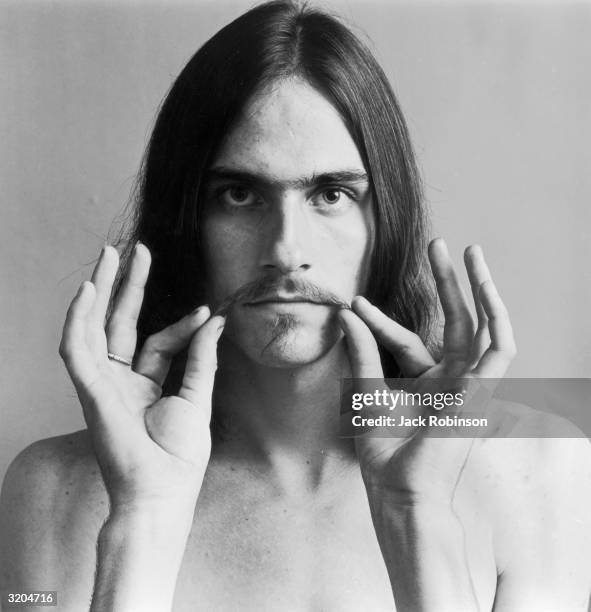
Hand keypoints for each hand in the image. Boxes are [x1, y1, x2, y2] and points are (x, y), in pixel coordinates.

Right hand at [59, 244, 223, 510]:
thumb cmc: (180, 457)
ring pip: (95, 327)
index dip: (182, 325)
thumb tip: (215, 319)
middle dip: (127, 287)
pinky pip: (77, 349)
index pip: (159, 343)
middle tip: (136, 251)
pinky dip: (79, 319)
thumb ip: (202, 357)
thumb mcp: (198, 397)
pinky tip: (89, 289)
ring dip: (101, 291)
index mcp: (145, 386)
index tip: (207, 312)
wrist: (163, 492)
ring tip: (110, 254)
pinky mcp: (90, 390)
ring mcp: (103, 384)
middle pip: (120, 325)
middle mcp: (120, 381)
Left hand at [339, 238, 515, 504]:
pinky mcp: (481, 393)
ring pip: (484, 326)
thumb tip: (346, 312)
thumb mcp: (367, 391)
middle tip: (438, 243)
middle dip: (447, 282)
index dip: (379, 320)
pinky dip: (498, 321)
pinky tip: (487, 289)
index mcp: (425, 380)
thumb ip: (361, 351)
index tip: (354, 304)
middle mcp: (451, 378)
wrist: (396, 487)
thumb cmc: (383, 449)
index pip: (406, 338)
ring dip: (480, 289)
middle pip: (455, 320)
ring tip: (470, 252)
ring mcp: (468, 385)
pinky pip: (500, 352)